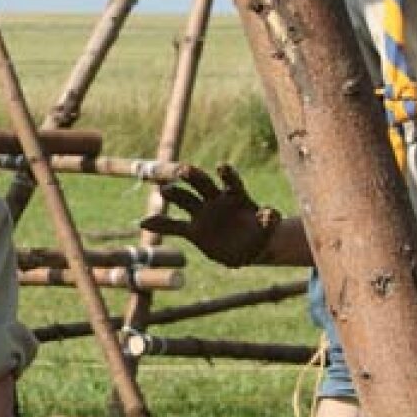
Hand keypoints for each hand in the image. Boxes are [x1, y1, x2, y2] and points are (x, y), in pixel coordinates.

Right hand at [139, 164, 279, 267]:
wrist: (247, 248)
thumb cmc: (259, 235)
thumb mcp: (268, 229)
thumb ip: (270, 220)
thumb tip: (271, 213)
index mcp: (236, 196)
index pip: (231, 182)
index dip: (227, 175)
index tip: (221, 167)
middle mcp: (216, 200)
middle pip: (202, 184)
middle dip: (193, 176)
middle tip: (183, 170)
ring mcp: (202, 213)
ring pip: (185, 200)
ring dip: (174, 194)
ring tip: (163, 191)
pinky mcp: (193, 230)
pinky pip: (174, 226)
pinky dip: (161, 224)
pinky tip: (145, 223)